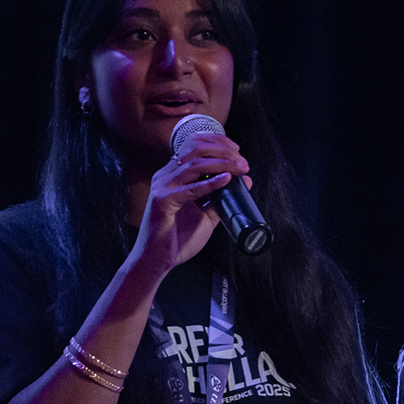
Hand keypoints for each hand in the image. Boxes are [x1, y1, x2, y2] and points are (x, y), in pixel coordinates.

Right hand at [132, 130, 251, 278]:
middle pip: (195, 149)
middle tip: (243, 162)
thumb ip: (222, 198)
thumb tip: (246, 181)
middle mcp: (166, 175)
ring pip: (194, 164)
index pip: (194, 145)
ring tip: (240, 169)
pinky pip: (189, 189)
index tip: (238, 150)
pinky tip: (226, 180)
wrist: (157, 260)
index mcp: (174, 175)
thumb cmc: (177, 239)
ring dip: (221, 164)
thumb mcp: (206, 215)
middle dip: (223, 151)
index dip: (218, 143)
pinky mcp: (162, 200)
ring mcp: (162, 186)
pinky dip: (210, 184)